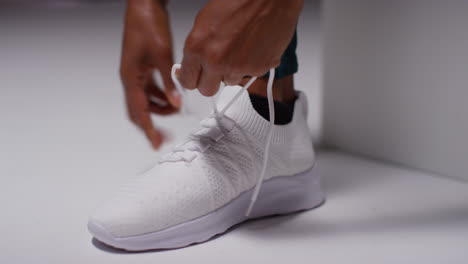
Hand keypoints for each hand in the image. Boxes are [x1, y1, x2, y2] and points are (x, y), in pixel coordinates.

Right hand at [120, 0, 180, 148]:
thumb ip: (170, 82)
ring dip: (159, 108)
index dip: (148, 129)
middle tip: (165, 135)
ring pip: (144, 100)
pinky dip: (160, 96)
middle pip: (137, 110)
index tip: (156, 143)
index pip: (139, 111)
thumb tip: (176, 102)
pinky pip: (149, 89)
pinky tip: (172, 96)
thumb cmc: (148, 25)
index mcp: (130, 77)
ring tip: (175, 109)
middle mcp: (130, 78)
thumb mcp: (163, 56)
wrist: (145, 5)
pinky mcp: (142, 67)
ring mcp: (135, 73)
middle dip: (151, 123)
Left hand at [179, 0, 303, 95]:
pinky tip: (253, 46)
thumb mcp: (205, 21)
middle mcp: (216, 61)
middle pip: (207, 90)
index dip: (192, 79)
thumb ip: (196, 48)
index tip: (196, 77)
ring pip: (230, 82)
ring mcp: (238, 67)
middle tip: (217, 68)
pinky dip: (252, 64)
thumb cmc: (239, 1)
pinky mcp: (258, 69)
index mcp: (197, 48)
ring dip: (232, 71)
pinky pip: (250, 75)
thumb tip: (188, 66)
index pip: (187, 81)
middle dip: (210, 82)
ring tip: (240, 48)